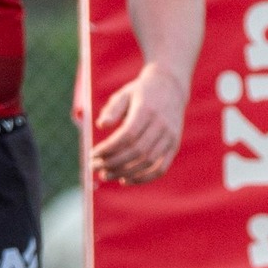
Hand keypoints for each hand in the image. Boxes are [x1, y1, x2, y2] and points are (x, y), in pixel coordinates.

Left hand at [89, 62, 186, 184]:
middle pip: (137, 151)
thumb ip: (112, 109)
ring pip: (148, 162)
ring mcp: (170, 137)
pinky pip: (160, 169)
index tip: (93, 154)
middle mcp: (161, 125)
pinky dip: (143, 178)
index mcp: (147, 110)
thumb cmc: (141, 92)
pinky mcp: (174, 147)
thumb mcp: (124, 94)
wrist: (171, 88)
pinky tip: (125, 180)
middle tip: (95, 167)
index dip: (109, 148)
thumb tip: (101, 125)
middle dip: (113, 162)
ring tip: (106, 174)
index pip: (128, 135)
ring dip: (125, 172)